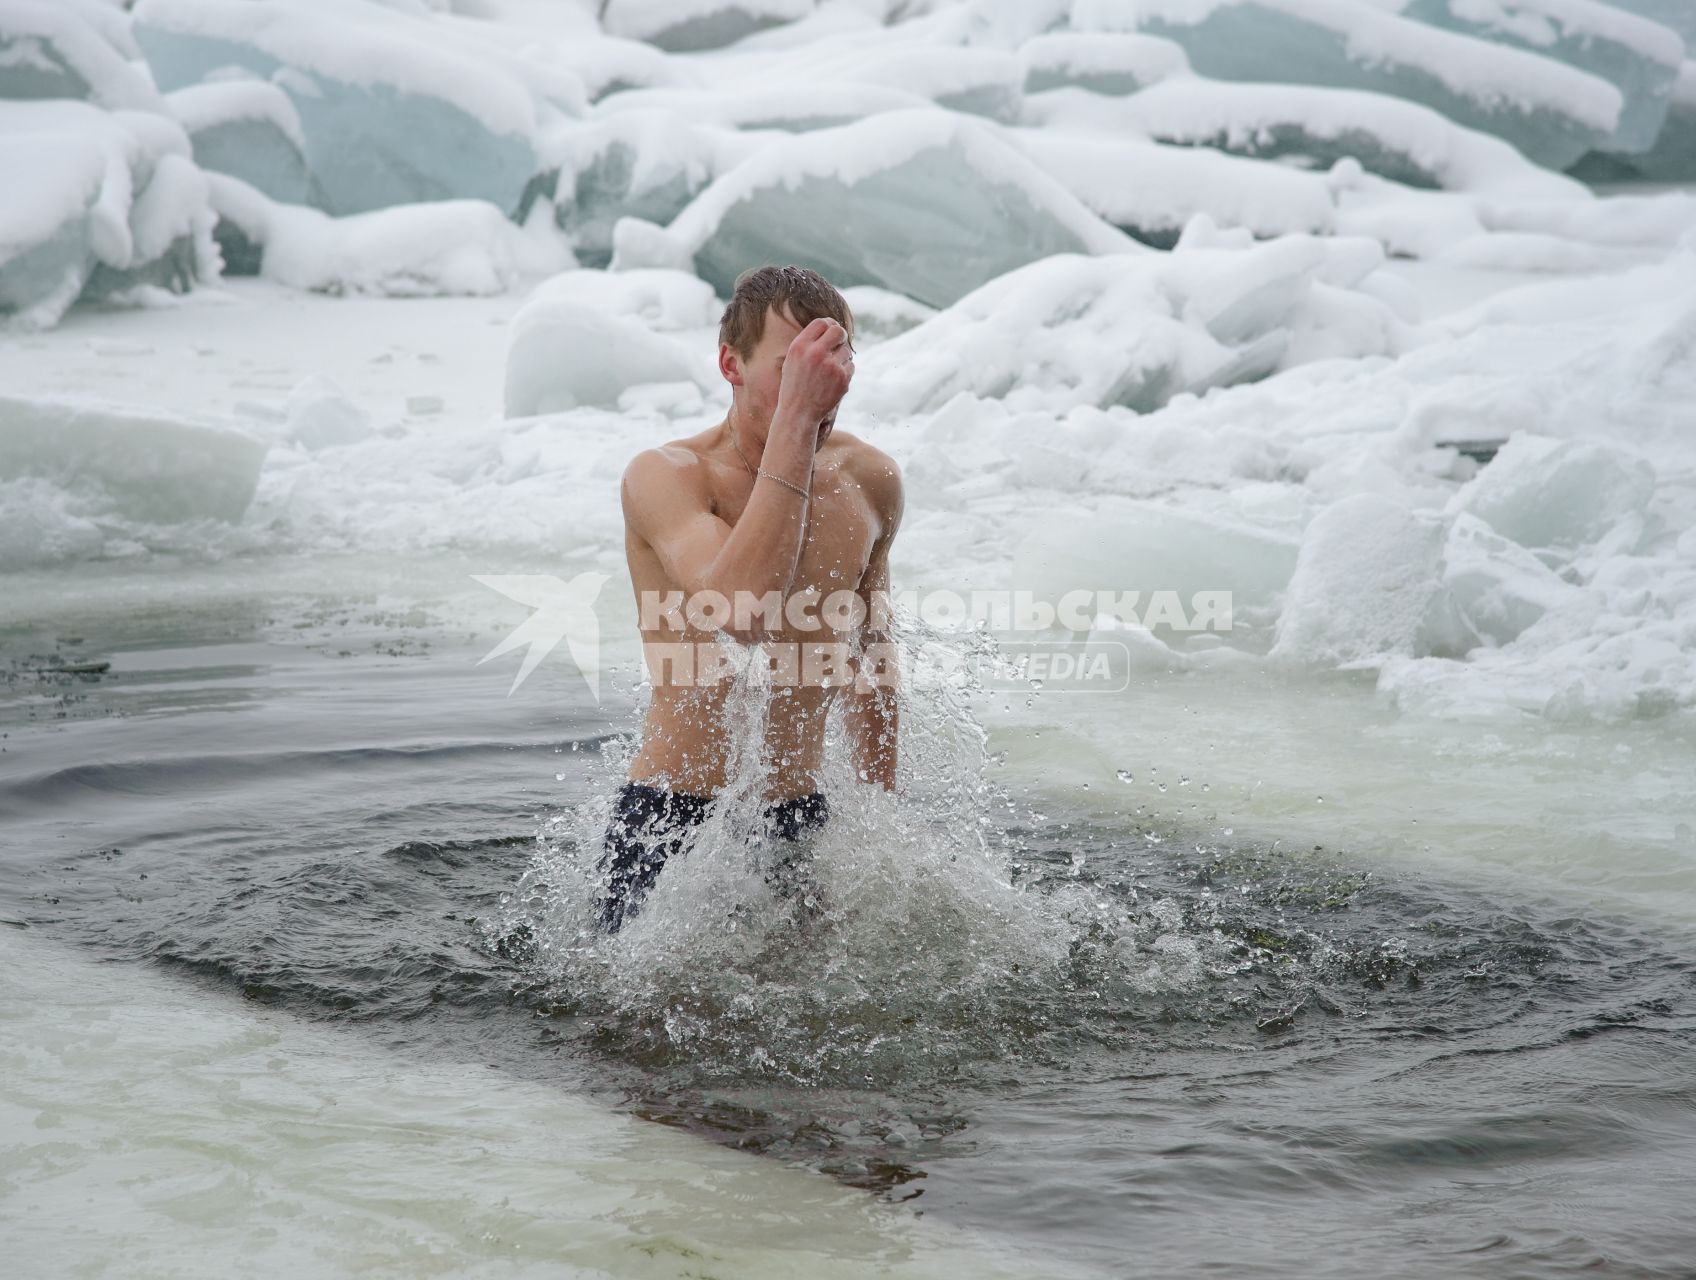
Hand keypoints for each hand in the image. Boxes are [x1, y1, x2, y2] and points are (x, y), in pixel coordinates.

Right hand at [775, 318, 853, 438]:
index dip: (828, 325)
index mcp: (800, 346)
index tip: (831, 330)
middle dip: (841, 335)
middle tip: (839, 342)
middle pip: (838, 331)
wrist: (798, 413)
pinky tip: (833, 381)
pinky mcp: (843, 378)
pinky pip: (851, 365)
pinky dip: (845, 371)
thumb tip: (831, 326)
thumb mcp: (792, 360)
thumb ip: (808, 343)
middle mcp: (815, 353)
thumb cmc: (794, 386)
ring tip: (829, 371)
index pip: (821, 323)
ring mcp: (831, 366)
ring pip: (846, 350)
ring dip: (842, 357)